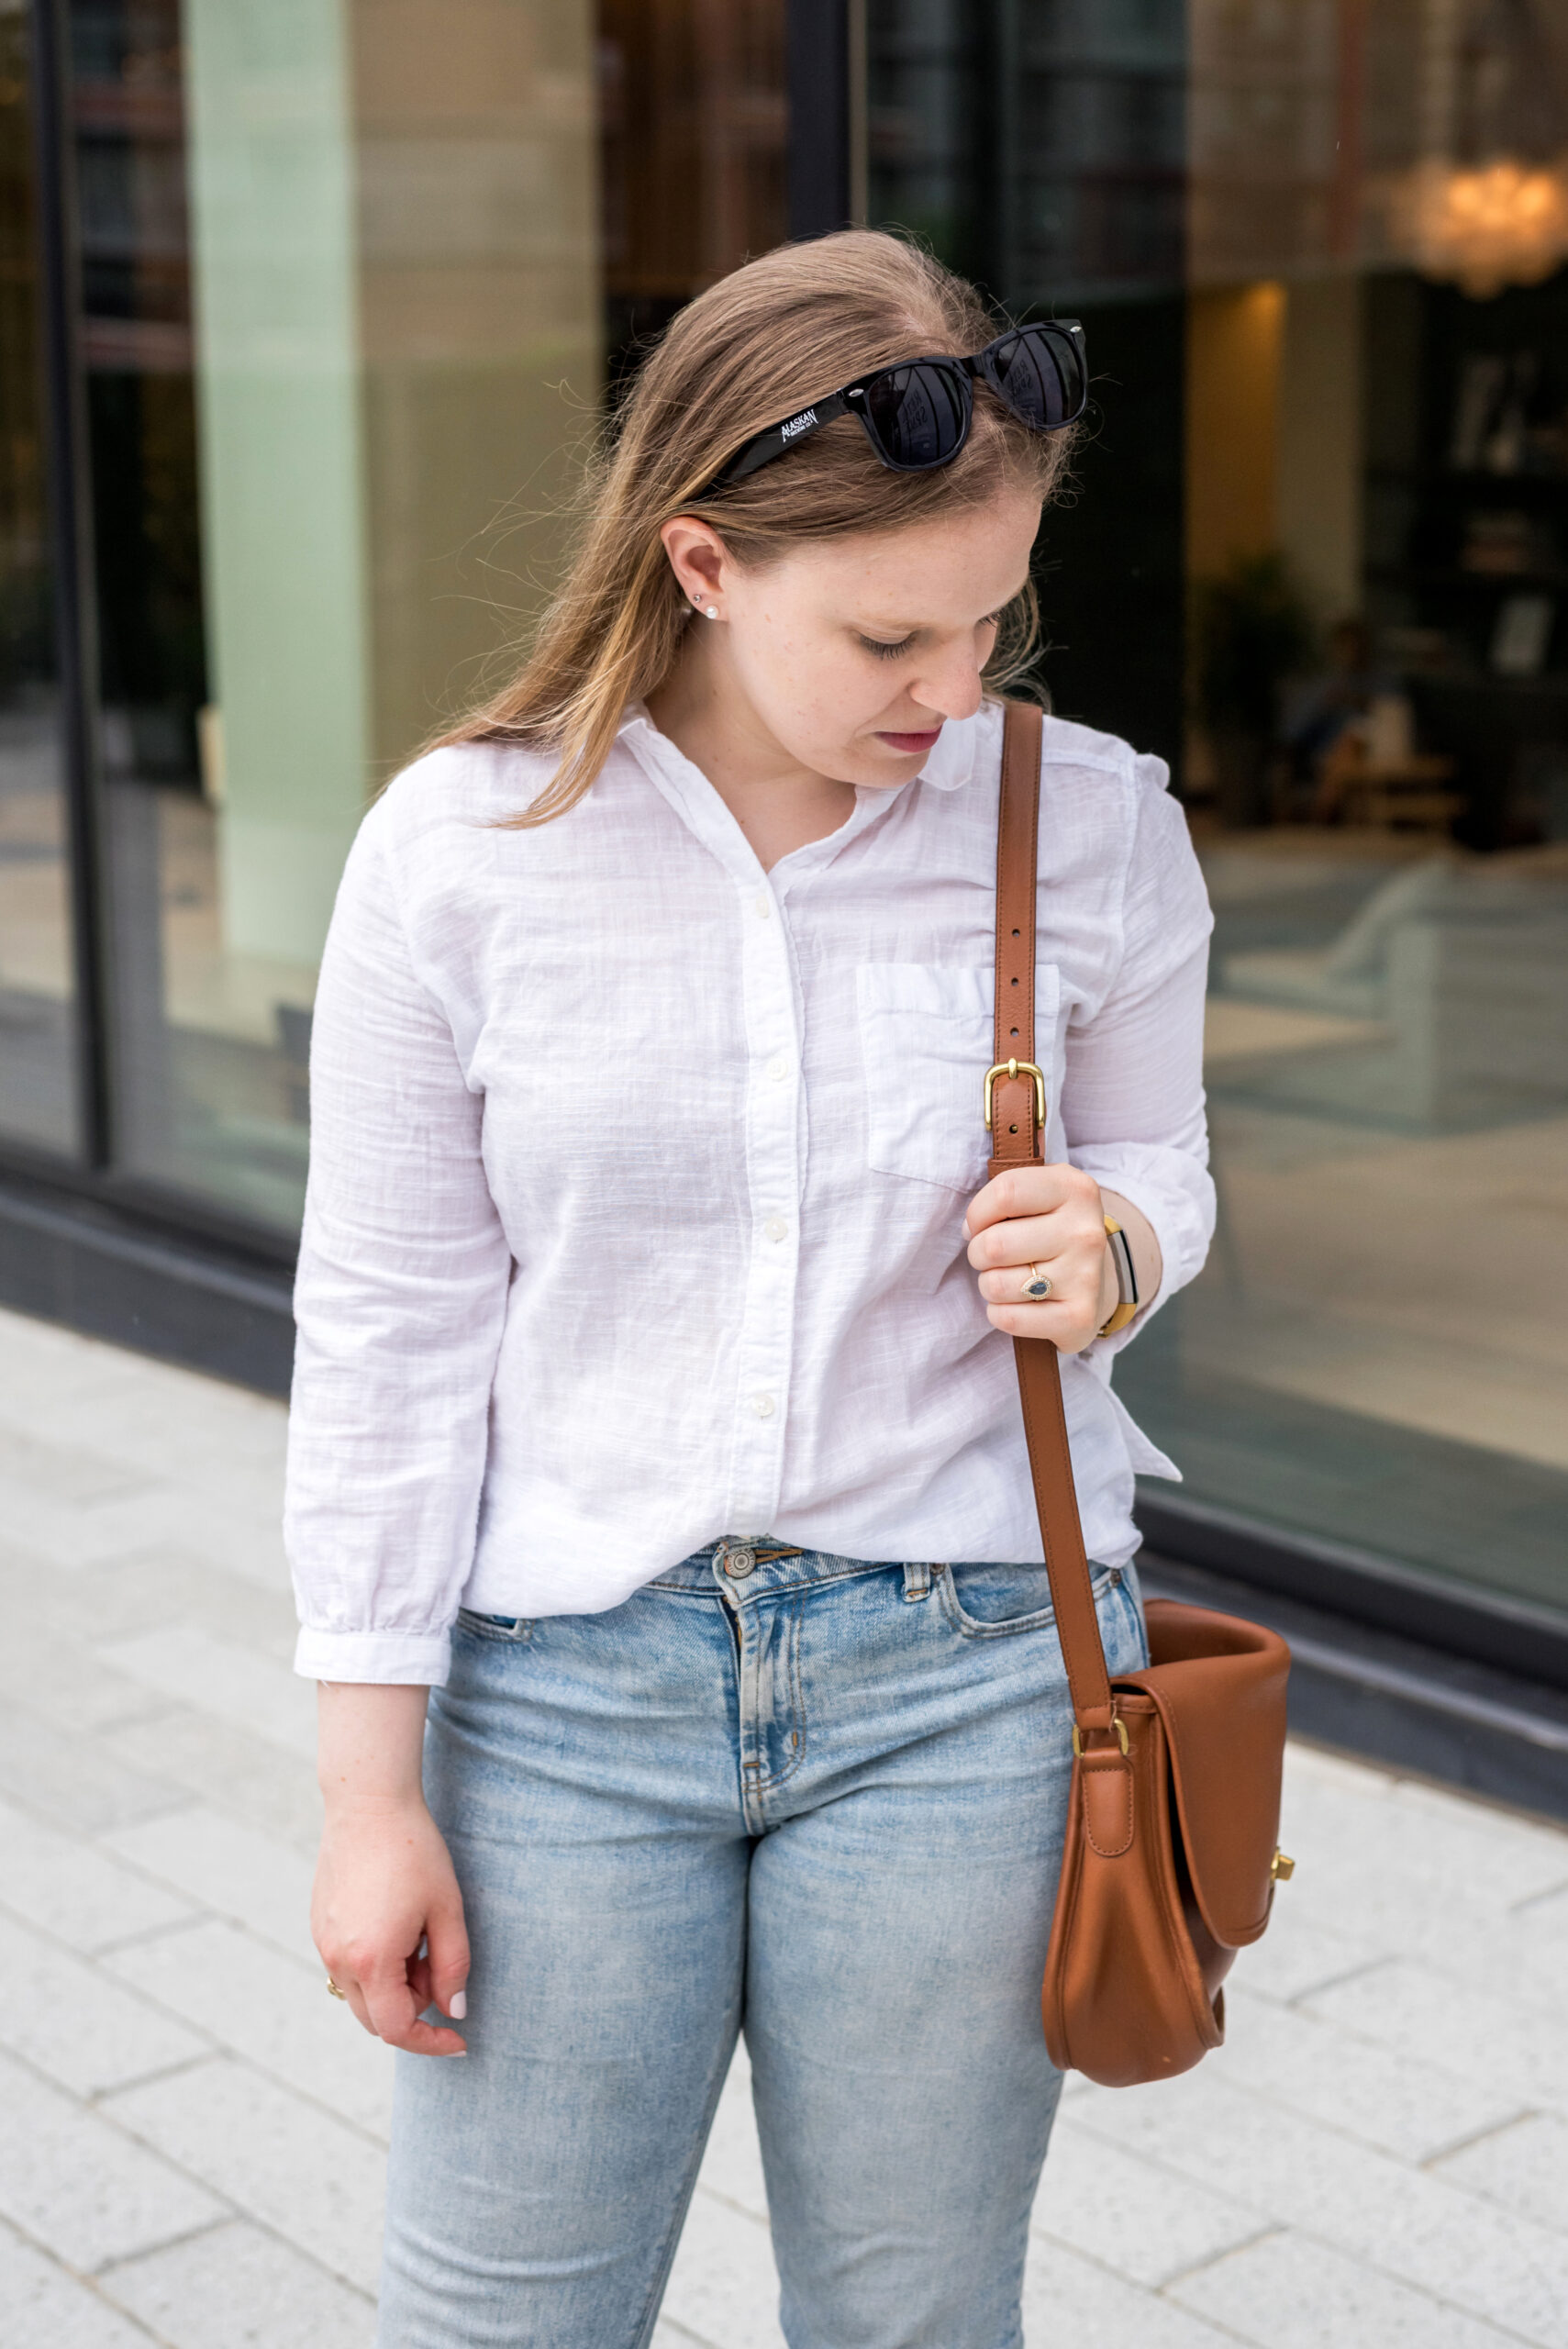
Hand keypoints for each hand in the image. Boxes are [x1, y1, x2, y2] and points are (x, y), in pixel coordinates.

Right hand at [312, 1793, 469, 2056]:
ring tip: (421, 1939)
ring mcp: (323, 1943)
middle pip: (376, 2020)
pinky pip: (348, 1968)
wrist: (368, 1803)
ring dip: (395, 1989)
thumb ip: (453, 1967)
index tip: (460, 2040)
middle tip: (440, 1968)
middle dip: (415, 2010)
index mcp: (371, 1960)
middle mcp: (338, 1959)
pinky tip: (398, 1926)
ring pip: (361, 1995)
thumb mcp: (447, 1910)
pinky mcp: (320, 1927)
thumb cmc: (414, 1852)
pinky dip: (376, 1968)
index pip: (398, 2029)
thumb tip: (453, 2011)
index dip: (432, 2043)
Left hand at [963, 1162, 1113, 1353]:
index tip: (982, 1224)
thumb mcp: (1038, 1193)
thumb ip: (1002, 1198)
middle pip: (994, 1245)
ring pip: (995, 1285)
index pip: (1005, 1192)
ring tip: (1009, 1277)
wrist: (1098, 1277)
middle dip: (978, 1253)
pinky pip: (1008, 1319)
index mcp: (1075, 1190)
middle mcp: (1085, 1233)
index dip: (978, 1212)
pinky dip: (1000, 1314)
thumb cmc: (1050, 1228)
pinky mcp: (1079, 1318)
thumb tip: (971, 1230)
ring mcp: (1085, 1277)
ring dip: (989, 1284)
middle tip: (993, 1256)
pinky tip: (1018, 1304)